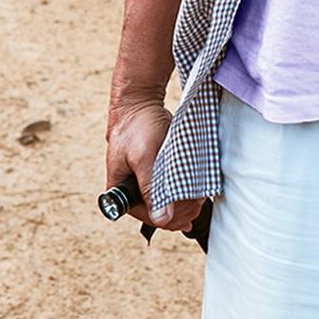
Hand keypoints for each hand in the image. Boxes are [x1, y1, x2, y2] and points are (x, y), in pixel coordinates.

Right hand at [107, 93, 202, 233]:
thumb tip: (161, 219)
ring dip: (182, 201)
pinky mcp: (154, 167)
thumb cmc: (136, 125)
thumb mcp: (143, 158)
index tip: (187, 216)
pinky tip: (194, 189)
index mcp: (120, 187)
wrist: (140, 99)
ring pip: (164, 199)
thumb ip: (150, 189)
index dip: (166, 220)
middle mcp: (130, 185)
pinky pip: (168, 185)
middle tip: (196, 205)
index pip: (144, 215)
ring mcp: (142, 176)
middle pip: (155, 209)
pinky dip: (182, 188)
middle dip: (178, 210)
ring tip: (198, 197)